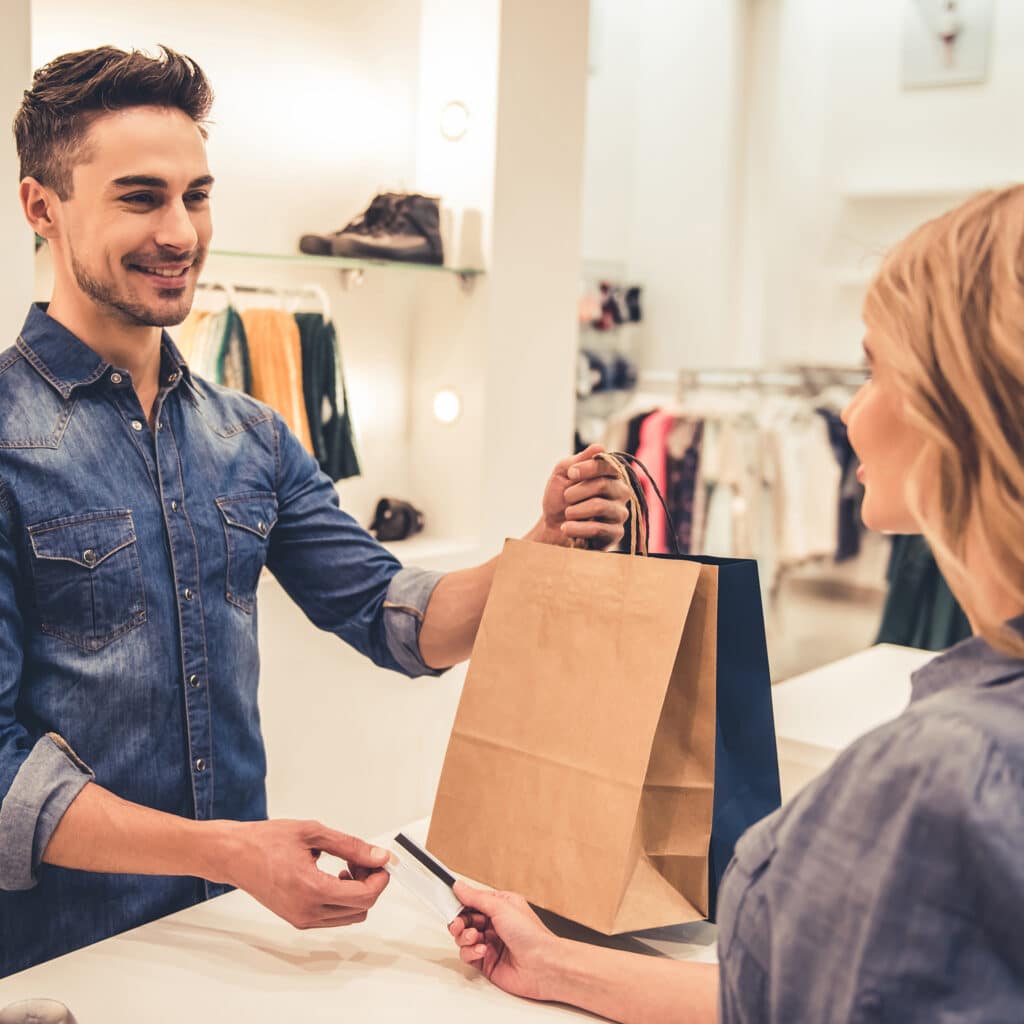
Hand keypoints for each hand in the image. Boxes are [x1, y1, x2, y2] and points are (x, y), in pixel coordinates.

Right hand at [217, 819, 389, 928]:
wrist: (235, 855)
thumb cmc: (266, 841)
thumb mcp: (314, 833)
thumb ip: (351, 846)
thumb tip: (378, 856)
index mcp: (311, 889)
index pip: (364, 896)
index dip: (380, 878)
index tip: (380, 861)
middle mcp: (307, 911)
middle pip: (361, 909)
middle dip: (370, 883)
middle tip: (362, 859)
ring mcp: (302, 919)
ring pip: (349, 916)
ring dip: (357, 892)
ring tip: (347, 865)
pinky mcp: (297, 920)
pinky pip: (333, 916)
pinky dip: (342, 899)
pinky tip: (335, 876)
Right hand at [449, 880, 563, 1000]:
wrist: (542, 965)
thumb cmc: (531, 934)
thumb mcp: (501, 907)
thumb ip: (476, 898)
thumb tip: (459, 886)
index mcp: (500, 906)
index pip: (473, 902)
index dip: (460, 903)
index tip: (448, 902)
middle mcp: (495, 924)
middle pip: (465, 920)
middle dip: (459, 922)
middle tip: (458, 924)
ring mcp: (490, 943)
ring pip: (463, 938)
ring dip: (465, 937)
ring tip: (474, 937)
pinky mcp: (486, 962)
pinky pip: (467, 955)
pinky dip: (471, 952)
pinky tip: (482, 950)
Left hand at [531, 444, 629, 548]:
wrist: (552, 528)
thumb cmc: (559, 499)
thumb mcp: (562, 475)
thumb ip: (578, 460)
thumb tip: (599, 446)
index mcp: (610, 475)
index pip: (608, 465)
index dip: (588, 468)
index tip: (571, 473)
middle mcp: (620, 492)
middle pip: (603, 485)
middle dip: (577, 491)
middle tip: (565, 497)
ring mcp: (620, 513)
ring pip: (599, 506)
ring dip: (575, 510)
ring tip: (566, 514)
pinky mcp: (616, 533)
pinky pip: (598, 529)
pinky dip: (577, 528)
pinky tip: (566, 528)